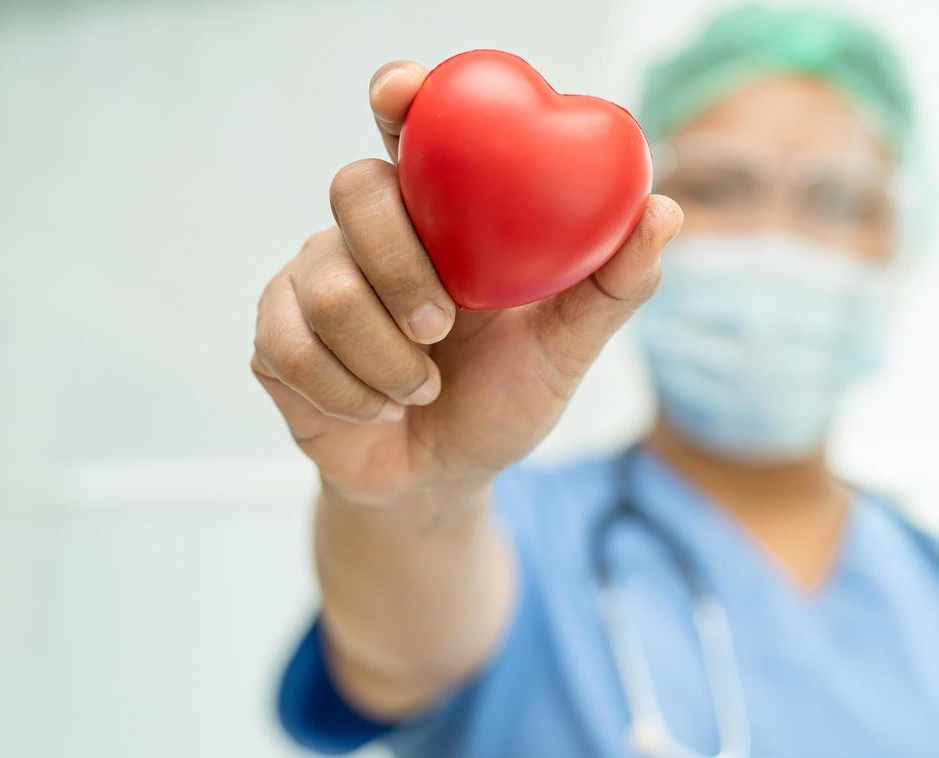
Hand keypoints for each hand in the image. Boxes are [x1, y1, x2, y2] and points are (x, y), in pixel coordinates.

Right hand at [252, 60, 682, 507]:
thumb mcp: (566, 350)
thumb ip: (610, 286)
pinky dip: (353, 393)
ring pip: (329, 285)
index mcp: (438, 216)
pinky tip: (378, 408)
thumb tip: (664, 209)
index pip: (409, 130)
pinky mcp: (275, 336)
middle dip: (402, 266)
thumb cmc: (503, 401)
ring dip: (387, 357)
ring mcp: (313, 278)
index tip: (403, 94)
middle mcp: (370, 232)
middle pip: (355, 190)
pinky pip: (293, 347)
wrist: (440, 483)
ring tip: (421, 388)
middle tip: (442, 328)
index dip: (400, 98)